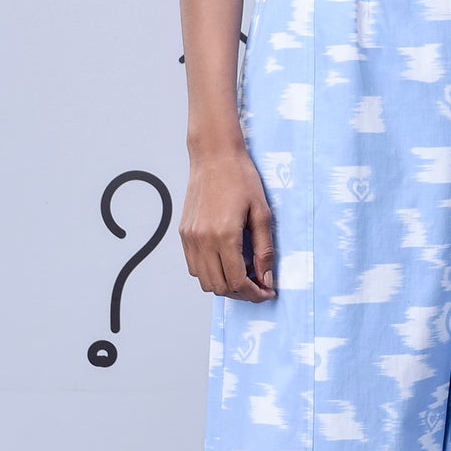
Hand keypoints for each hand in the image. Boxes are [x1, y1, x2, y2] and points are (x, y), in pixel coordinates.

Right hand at [180, 146, 276, 300]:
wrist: (214, 156)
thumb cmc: (240, 178)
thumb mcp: (262, 213)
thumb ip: (264, 250)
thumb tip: (266, 278)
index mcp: (224, 235)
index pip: (237, 282)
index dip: (254, 294)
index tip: (267, 292)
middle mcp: (203, 240)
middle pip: (219, 287)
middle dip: (241, 293)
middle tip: (258, 285)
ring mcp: (190, 237)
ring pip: (204, 280)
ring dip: (224, 284)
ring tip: (243, 273)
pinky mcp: (184, 233)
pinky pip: (193, 266)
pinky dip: (210, 272)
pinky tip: (227, 261)